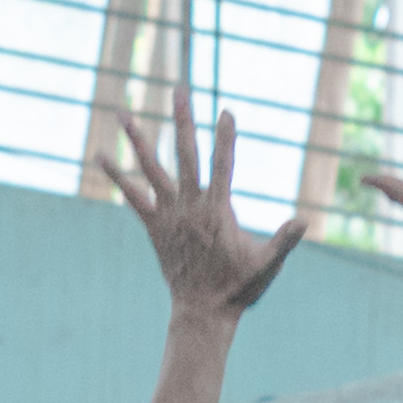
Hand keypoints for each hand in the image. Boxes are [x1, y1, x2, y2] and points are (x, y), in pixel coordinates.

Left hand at [105, 100, 309, 322]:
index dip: (225, 138)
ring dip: (137, 139)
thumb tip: (303, 221)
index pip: (223, 165)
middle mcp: (190, 206)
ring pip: (151, 168)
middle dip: (184, 119)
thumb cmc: (239, 288)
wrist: (202, 312)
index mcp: (217, 211)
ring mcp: (168, 215)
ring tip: (123, 112)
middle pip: (186, 154)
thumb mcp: (267, 264)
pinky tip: (99, 155)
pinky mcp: (153, 226)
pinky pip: (131, 196)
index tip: (226, 112)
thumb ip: (285, 241)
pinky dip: (116, 176)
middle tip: (180, 90)